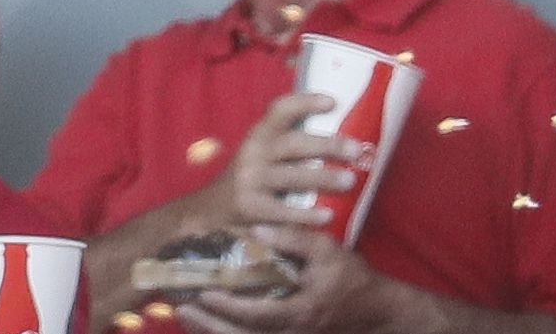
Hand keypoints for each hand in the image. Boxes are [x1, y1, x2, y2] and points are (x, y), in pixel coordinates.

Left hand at [178, 230, 424, 333]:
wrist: (375, 310)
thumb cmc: (351, 279)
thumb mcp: (328, 252)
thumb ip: (295, 240)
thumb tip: (258, 231)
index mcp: (298, 314)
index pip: (255, 315)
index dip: (227, 306)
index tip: (203, 290)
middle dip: (209, 324)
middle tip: (180, 305)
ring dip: (214, 330)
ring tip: (186, 313)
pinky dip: (229, 332)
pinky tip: (210, 322)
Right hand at [219, 92, 370, 237]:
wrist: (213, 209)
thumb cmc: (251, 176)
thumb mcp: (261, 151)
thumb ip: (287, 142)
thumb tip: (337, 129)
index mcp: (258, 134)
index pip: (280, 110)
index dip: (305, 102)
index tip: (333, 101)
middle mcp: (253, 152)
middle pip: (293, 144)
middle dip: (327, 145)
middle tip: (356, 149)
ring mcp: (250, 180)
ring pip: (292, 176)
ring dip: (324, 178)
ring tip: (350, 180)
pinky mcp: (250, 207)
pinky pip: (283, 210)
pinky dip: (307, 213)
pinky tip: (328, 214)